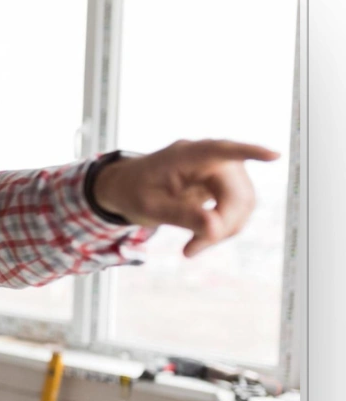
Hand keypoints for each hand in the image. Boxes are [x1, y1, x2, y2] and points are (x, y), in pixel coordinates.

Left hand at [91, 140, 280, 256]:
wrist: (126, 188)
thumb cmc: (133, 192)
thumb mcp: (149, 208)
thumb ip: (181, 215)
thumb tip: (215, 227)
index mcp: (188, 154)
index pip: (223, 150)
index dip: (250, 152)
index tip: (274, 156)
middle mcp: (210, 158)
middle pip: (238, 193)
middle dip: (223, 225)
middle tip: (191, 250)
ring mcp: (219, 171)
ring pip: (242, 204)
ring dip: (223, 230)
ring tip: (192, 248)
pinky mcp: (221, 185)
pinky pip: (234, 209)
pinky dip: (221, 228)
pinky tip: (198, 241)